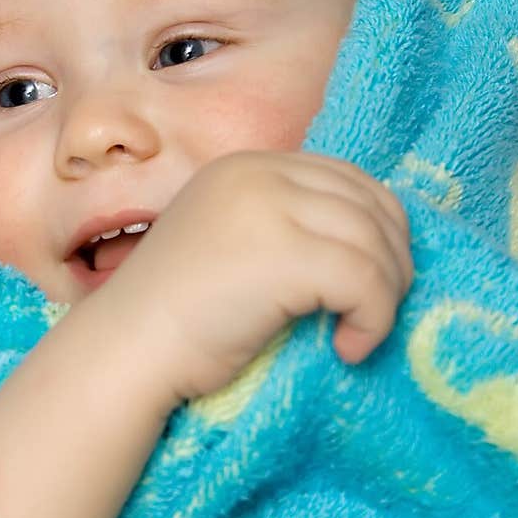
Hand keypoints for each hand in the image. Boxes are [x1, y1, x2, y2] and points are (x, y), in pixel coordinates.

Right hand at [103, 150, 413, 403]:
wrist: (125, 350)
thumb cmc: (173, 318)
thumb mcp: (230, 246)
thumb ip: (282, 227)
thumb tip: (366, 245)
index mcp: (247, 166)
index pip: (347, 179)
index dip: (378, 229)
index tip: (370, 283)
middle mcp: (261, 174)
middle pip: (372, 204)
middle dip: (392, 260)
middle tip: (374, 313)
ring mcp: (272, 209)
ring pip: (376, 242)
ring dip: (386, 296)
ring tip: (360, 334)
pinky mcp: (286, 254)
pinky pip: (367, 281)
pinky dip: (374, 320)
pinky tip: (348, 350)